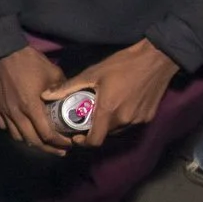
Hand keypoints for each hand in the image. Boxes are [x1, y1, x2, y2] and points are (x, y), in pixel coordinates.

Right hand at [0, 45, 68, 155]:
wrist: (3, 52)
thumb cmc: (30, 62)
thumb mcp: (53, 73)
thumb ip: (62, 90)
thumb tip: (71, 99)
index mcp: (32, 106)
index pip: (47, 134)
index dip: (59, 142)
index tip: (68, 144)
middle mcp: (17, 114)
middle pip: (32, 141)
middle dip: (48, 148)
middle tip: (60, 150)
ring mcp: (4, 112)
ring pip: (17, 137)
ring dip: (31, 142)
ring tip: (42, 142)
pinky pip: (5, 127)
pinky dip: (15, 131)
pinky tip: (23, 129)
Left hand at [45, 39, 181, 147]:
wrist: (157, 58)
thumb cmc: (122, 64)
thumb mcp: (93, 73)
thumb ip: (68, 87)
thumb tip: (45, 95)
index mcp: (108, 111)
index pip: (94, 142)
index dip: (83, 143)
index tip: (76, 136)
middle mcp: (124, 120)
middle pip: (104, 136)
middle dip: (93, 131)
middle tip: (86, 119)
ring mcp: (138, 120)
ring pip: (117, 131)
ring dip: (108, 126)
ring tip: (102, 112)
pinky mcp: (148, 117)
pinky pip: (130, 125)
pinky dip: (121, 120)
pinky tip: (118, 106)